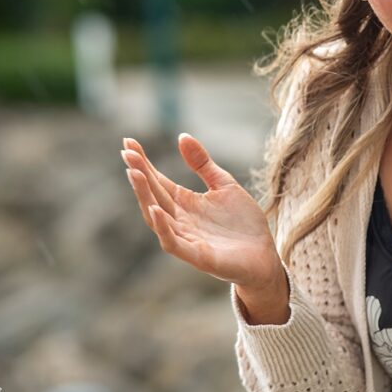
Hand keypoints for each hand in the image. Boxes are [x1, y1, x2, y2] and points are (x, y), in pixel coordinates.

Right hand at [121, 134, 284, 291]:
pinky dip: (162, 227)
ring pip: (156, 217)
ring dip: (144, 196)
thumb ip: (202, 163)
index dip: (144, 163)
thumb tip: (181, 136)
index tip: (129, 142)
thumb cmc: (243, 223)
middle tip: (127, 153)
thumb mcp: (224, 184)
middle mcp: (180, 220)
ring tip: (134, 173)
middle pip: (154, 195)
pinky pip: (172, 242)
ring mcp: (186, 238)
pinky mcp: (197, 256)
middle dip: (139, 175)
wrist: (265, 256)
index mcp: (185, 203)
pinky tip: (154, 208)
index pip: (158, 181)